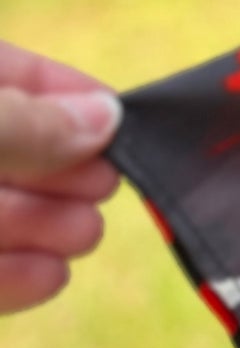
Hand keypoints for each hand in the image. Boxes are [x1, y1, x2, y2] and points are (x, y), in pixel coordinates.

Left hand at [0, 42, 121, 314]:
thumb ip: (30, 125)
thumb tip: (106, 116)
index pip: (3, 70)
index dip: (59, 90)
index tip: (120, 117)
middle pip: (1, 145)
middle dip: (55, 169)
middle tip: (104, 187)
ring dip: (39, 224)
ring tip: (83, 236)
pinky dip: (6, 276)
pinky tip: (49, 277)